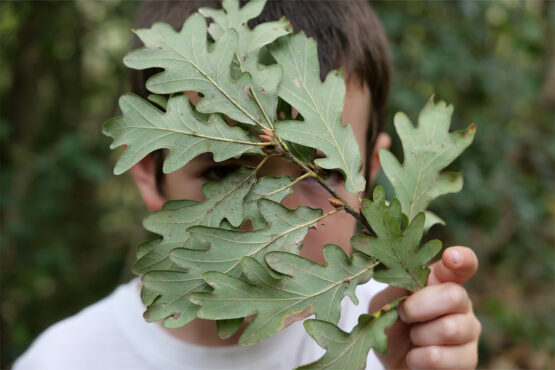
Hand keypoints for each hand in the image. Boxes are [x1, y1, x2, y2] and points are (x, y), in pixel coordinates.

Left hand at [369, 246, 480, 368]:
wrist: (386, 358)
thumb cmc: (388, 322)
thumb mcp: (386, 300)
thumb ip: (400, 286)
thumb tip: (408, 277)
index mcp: (442, 282)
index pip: (463, 265)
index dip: (462, 258)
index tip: (451, 257)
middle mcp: (461, 304)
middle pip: (454, 295)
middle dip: (419, 306)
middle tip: (404, 315)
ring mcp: (468, 331)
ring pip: (450, 328)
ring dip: (419, 336)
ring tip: (412, 338)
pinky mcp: (468, 359)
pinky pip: (445, 358)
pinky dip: (420, 359)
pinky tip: (414, 357)